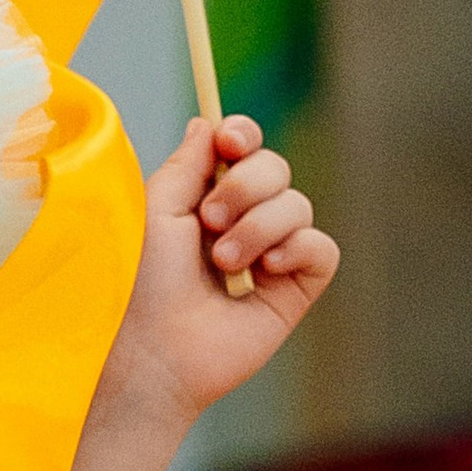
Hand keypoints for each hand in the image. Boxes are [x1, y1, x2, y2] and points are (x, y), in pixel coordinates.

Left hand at [108, 113, 336, 428]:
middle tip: (210, 221)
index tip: (229, 143)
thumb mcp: (160, 210)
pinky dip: (296, 249)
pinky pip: (321, 246)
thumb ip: (186, 163)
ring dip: (257, 228)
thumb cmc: (149, 284)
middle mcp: (247, 220)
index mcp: (211, 198)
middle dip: (244, 186)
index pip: (245, 147)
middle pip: (275, 167)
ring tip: (224, 263)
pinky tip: (266, 271)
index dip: (244, 135)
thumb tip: (207, 122)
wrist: (160, 348)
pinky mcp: (297, 286)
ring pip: (298, 204)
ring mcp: (276, 253)